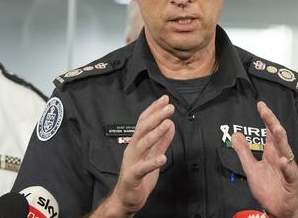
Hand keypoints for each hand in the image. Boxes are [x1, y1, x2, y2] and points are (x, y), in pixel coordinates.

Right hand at [94, 95, 174, 217]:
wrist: (126, 198)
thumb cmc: (139, 176)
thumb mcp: (153, 155)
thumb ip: (162, 141)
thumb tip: (170, 124)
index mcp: (136, 143)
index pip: (144, 122)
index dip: (154, 109)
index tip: (165, 99)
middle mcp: (132, 149)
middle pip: (143, 129)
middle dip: (156, 117)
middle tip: (169, 108)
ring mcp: (131, 162)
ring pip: (142, 144)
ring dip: (156, 133)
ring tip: (168, 123)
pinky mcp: (133, 176)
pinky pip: (142, 168)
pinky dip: (153, 162)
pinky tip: (163, 158)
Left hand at [232, 101, 297, 217]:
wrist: (276, 208)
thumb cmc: (267, 188)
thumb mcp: (250, 168)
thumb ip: (244, 152)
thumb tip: (235, 134)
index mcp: (271, 152)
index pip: (269, 131)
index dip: (266, 118)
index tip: (260, 105)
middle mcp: (281, 156)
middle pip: (278, 136)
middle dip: (272, 123)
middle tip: (265, 111)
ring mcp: (287, 168)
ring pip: (286, 151)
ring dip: (281, 140)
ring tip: (276, 128)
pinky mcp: (291, 181)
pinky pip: (290, 172)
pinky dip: (287, 166)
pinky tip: (283, 160)